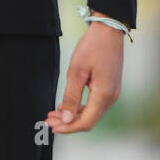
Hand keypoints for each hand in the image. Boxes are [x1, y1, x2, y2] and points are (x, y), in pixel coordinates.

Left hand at [45, 11, 125, 134]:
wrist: (109, 31)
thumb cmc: (92, 48)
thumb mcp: (76, 72)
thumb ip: (71, 97)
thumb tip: (67, 118)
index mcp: (104, 96)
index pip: (86, 122)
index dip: (68, 128)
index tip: (51, 127)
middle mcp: (111, 98)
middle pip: (89, 120)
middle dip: (68, 123)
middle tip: (48, 120)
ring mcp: (112, 93)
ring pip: (92, 113)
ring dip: (73, 115)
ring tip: (54, 113)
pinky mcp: (110, 87)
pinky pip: (95, 104)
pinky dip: (80, 108)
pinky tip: (66, 105)